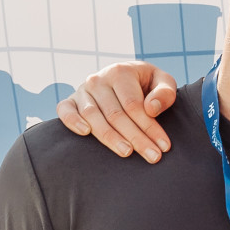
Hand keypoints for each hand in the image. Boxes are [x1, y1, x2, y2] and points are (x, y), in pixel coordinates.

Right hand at [56, 62, 178, 160]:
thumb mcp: (163, 82)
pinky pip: (64, 110)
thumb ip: (164, 93)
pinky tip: (85, 133)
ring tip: (127, 153)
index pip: (134, 105)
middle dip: (136, 138)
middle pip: (115, 114)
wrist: (126, 78)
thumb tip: (151, 109)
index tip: (164, 146)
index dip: (149, 127)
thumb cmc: (148, 84)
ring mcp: (82, 90)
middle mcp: (98, 80)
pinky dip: (72, 121)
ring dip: (110, 137)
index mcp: (120, 72)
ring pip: (93, 116)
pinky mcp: (70, 101)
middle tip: (153, 157)